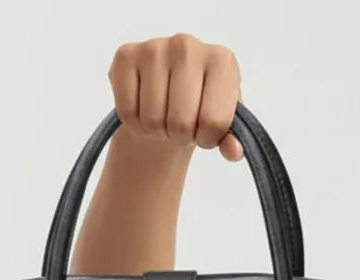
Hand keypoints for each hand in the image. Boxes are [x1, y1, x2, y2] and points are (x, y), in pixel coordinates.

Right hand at [107, 32, 244, 160]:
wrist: (169, 93)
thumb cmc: (201, 107)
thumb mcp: (225, 122)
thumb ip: (233, 139)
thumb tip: (233, 151)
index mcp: (222, 61)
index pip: (214, 121)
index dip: (207, 139)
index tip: (205, 131)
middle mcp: (188, 46)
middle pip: (181, 123)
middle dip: (181, 137)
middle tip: (182, 127)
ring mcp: (155, 47)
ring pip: (153, 120)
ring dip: (158, 131)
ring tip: (165, 118)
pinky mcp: (126, 55)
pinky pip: (128, 111)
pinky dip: (135, 123)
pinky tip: (144, 109)